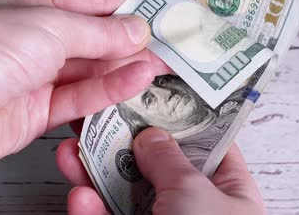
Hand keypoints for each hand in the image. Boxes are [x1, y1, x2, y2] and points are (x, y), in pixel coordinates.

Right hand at [57, 127, 265, 214]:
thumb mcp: (194, 193)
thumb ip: (169, 159)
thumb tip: (151, 134)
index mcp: (228, 190)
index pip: (205, 144)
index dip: (176, 119)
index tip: (144, 95)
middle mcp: (194, 208)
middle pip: (154, 166)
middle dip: (121, 142)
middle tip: (92, 116)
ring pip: (123, 194)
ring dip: (95, 172)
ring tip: (70, 149)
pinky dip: (92, 210)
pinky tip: (79, 197)